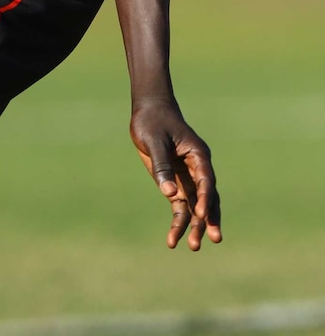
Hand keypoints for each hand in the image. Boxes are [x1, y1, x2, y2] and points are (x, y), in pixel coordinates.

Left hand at [130, 97, 221, 250]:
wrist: (148, 111)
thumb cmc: (152, 122)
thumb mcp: (154, 141)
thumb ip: (162, 166)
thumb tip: (169, 194)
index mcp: (198, 155)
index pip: (205, 180)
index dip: (205, 198)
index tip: (201, 215)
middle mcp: (197, 169)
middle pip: (206, 198)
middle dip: (206, 219)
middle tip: (209, 240)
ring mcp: (187, 178)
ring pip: (196, 206)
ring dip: (195, 225)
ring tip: (194, 247)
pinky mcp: (175, 183)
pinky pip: (181, 206)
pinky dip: (179, 221)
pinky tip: (174, 239)